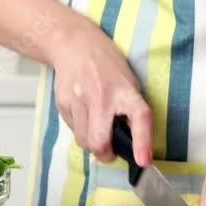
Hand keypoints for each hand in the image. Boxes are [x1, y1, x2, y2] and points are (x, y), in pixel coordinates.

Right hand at [49, 22, 152, 165]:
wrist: (73, 44)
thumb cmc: (106, 65)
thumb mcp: (128, 82)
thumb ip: (130, 109)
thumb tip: (132, 142)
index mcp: (125, 91)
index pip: (139, 118)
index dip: (142, 143)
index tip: (143, 161)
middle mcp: (102, 96)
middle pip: (98, 142)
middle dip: (104, 154)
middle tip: (110, 151)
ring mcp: (79, 100)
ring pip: (83, 141)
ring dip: (91, 141)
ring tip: (95, 126)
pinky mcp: (63, 103)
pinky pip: (72, 130)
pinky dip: (79, 129)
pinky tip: (83, 112)